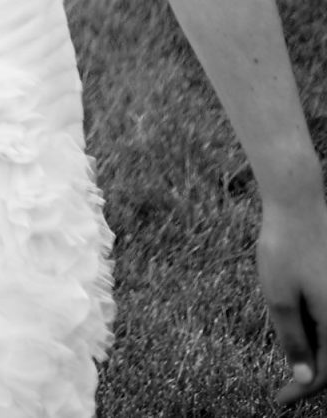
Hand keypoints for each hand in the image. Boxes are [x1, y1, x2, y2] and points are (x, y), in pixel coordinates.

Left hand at [260, 190, 326, 403]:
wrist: (298, 203)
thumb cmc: (285, 247)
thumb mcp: (279, 297)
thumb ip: (293, 339)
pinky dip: (317, 332)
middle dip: (311, 377)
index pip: (325, 371)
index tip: (278, 402)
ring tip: (291, 364)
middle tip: (284, 392)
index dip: (302, 390)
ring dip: (316, 355)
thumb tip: (305, 378)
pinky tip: (298, 329)